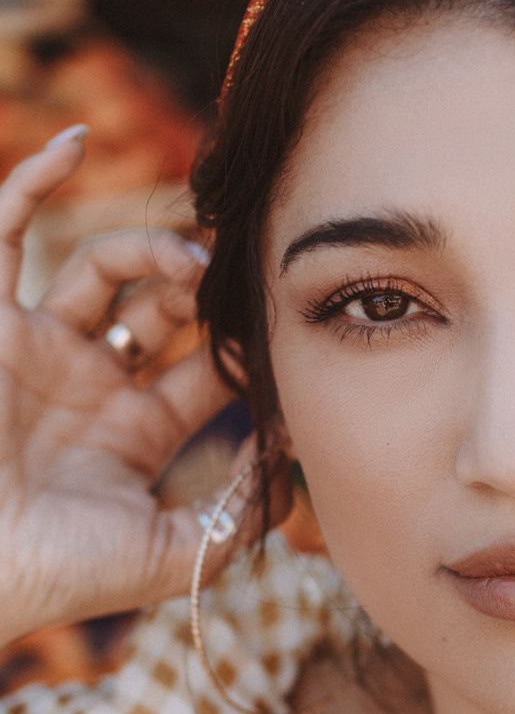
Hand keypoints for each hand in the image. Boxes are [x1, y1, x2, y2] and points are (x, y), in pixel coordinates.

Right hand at [0, 130, 286, 647]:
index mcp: (135, 427)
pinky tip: (77, 141)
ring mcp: (39, 346)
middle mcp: (91, 380)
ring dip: (152, 250)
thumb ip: (241, 515)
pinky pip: (4, 232)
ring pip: (103, 267)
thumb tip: (288, 461)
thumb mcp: (174, 552)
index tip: (286, 338)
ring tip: (194, 260)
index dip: (251, 349)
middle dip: (208, 290)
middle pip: (165, 308)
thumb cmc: (64, 572)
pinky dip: (34, 180)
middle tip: (246, 274)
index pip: (210, 368)